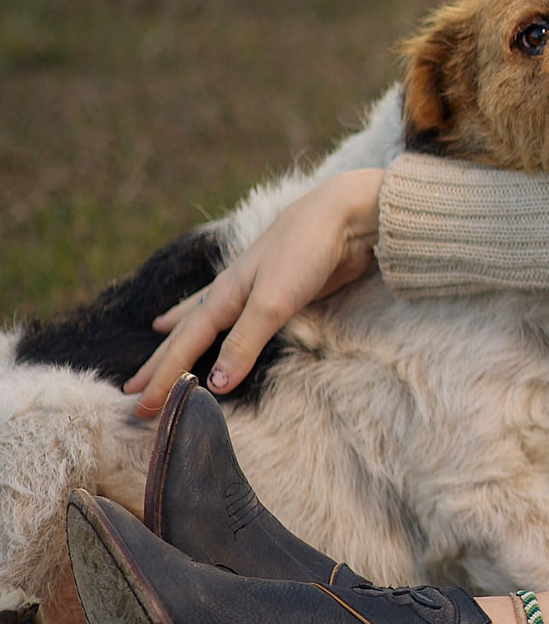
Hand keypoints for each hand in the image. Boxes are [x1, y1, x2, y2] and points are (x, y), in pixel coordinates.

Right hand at [126, 167, 385, 414]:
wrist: (342, 215)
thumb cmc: (305, 253)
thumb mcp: (273, 302)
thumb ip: (245, 341)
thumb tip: (214, 383)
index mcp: (223, 298)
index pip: (185, 346)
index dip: (163, 377)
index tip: (141, 407)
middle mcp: (228, 294)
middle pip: (185, 335)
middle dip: (160, 365)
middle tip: (130, 392)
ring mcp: (249, 290)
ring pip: (202, 320)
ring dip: (178, 338)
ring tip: (155, 343)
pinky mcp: (272, 290)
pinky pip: (228, 312)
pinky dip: (204, 313)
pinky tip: (196, 310)